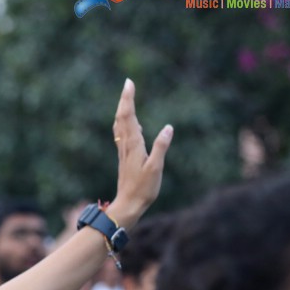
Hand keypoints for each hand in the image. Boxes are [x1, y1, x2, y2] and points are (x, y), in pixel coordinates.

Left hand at [106, 79, 171, 228]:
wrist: (128, 205)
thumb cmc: (143, 189)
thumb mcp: (156, 168)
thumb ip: (161, 148)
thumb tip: (168, 128)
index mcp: (134, 145)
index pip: (129, 117)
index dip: (128, 100)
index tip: (129, 83)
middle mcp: (126, 146)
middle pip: (122, 118)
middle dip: (125, 100)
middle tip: (128, 84)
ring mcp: (124, 152)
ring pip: (120, 126)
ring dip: (123, 110)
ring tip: (127, 97)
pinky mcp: (125, 157)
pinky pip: (122, 135)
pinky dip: (124, 123)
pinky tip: (128, 123)